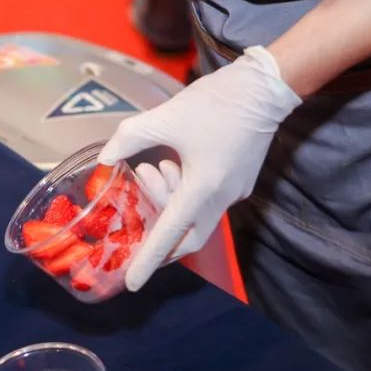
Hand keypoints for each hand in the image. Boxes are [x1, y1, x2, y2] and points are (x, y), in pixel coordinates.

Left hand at [99, 46, 301, 290]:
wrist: (264, 87)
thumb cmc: (216, 102)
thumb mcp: (164, 116)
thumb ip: (129, 138)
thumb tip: (105, 158)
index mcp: (203, 188)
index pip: (169, 234)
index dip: (148, 261)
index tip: (131, 283)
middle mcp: (222, 197)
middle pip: (188, 238)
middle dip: (160, 241)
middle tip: (135, 229)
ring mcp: (235, 192)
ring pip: (197, 219)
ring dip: (170, 205)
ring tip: (153, 169)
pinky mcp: (240, 181)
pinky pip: (208, 203)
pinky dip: (186, 196)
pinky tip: (173, 165)